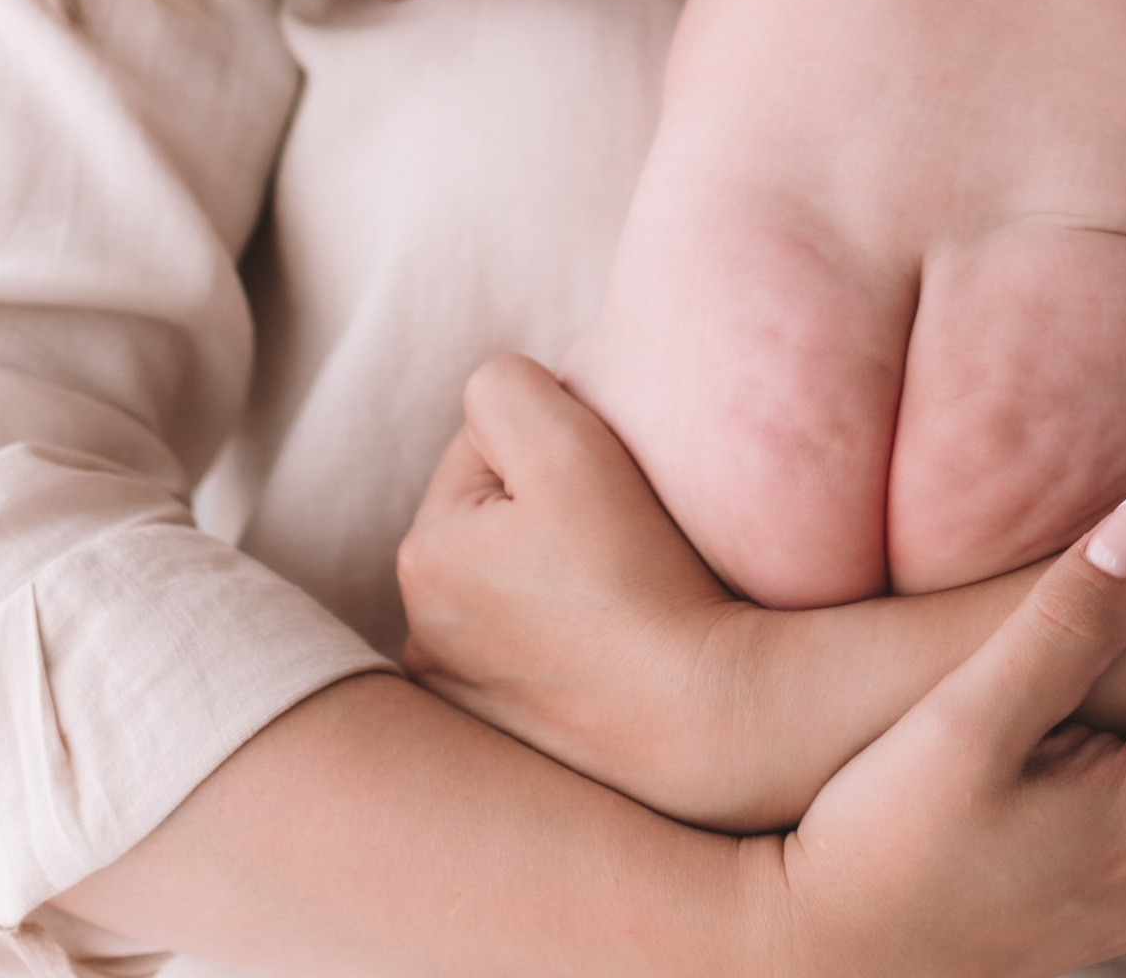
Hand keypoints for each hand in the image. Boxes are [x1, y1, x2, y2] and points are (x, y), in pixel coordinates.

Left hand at [398, 357, 755, 819]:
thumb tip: (499, 403)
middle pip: (494, 514)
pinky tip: (607, 646)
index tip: (609, 485)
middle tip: (619, 537)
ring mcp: (461, 695)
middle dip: (545, 506)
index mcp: (423, 554)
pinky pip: (531, 647)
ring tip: (619, 590)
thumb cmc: (637, 573)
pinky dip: (561, 636)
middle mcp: (421, 634)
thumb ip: (505, 385)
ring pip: (512, 579)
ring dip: (550, 569)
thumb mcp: (566, 442)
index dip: (557, 444)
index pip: (489, 443)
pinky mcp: (505, 739)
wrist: (704, 717)